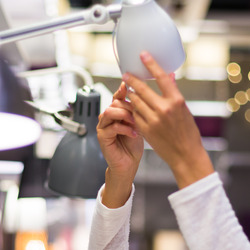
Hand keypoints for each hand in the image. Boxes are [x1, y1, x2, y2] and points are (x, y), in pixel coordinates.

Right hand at [97, 82, 144, 207]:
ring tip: (135, 123)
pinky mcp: (102, 137)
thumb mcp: (139, 125)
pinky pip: (111, 127)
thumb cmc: (134, 146)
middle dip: (128, 106)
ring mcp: (103, 126)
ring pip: (110, 112)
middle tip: (139, 113)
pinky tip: (133, 134)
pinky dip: (124, 129)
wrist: (129, 164)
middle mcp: (108, 118)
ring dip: (124, 115)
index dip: (122, 90)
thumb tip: (147, 95)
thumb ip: (138, 111)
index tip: (130, 86)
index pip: (117, 97)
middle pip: (114, 102)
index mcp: (117, 113)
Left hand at [122, 52, 213, 188]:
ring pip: (135, 101)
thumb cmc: (188, 133)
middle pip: (142, 89)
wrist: (185, 155)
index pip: (161, 77)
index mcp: (177, 101)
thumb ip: (174, 94)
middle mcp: (164, 109)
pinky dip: (133, 109)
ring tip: (129, 91)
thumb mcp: (185, 110)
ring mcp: (153, 120)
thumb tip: (169, 77)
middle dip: (132, 80)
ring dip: (131, 95)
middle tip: (126, 75)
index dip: (151, 65)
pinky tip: (133, 107)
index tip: (143, 55)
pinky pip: (134, 115)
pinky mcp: (145, 130)